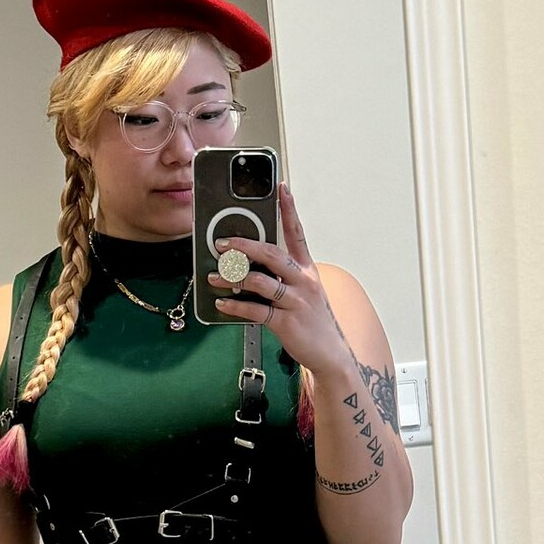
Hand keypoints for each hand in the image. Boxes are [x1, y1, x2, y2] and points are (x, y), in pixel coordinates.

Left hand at [206, 181, 346, 377]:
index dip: (289, 209)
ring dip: (233, 277)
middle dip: (245, 245)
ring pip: (260, 281)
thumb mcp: (303, 292)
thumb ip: (280, 277)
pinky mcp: (286, 323)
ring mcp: (295, 302)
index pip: (297, 233)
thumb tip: (248, 266)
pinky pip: (256, 311)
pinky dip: (236, 307)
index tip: (281, 188)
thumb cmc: (313, 321)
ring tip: (214, 276)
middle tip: (222, 243)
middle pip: (272, 253)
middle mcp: (303, 281)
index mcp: (307, 270)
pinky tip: (222, 304)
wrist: (329, 354)